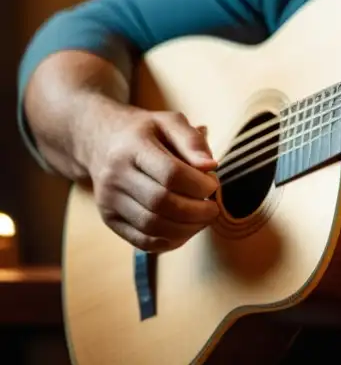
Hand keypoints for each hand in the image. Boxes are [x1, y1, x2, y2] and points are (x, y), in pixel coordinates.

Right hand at [79, 101, 219, 251]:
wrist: (102, 142)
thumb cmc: (145, 132)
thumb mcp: (170, 122)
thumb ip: (192, 141)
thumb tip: (210, 166)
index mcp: (132, 148)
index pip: (170, 173)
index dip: (199, 185)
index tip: (214, 184)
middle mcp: (115, 176)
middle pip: (161, 203)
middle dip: (196, 211)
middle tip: (214, 208)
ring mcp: (109, 201)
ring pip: (152, 226)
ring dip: (186, 229)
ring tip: (204, 219)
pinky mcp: (109, 220)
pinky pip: (142, 241)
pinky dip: (170, 241)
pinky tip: (186, 230)